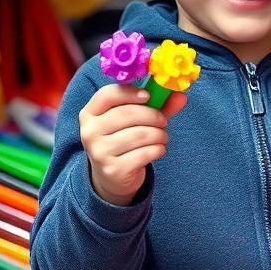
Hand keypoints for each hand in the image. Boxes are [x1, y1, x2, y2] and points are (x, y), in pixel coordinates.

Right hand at [79, 84, 187, 205]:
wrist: (113, 177)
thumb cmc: (125, 139)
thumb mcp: (136, 120)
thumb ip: (157, 105)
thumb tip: (180, 96)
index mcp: (90, 113)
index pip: (108, 94)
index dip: (130, 92)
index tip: (148, 96)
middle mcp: (89, 132)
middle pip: (127, 114)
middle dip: (153, 116)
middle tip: (163, 121)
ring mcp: (99, 152)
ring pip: (139, 134)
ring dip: (159, 134)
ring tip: (162, 137)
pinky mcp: (113, 169)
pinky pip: (145, 153)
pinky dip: (158, 149)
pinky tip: (158, 150)